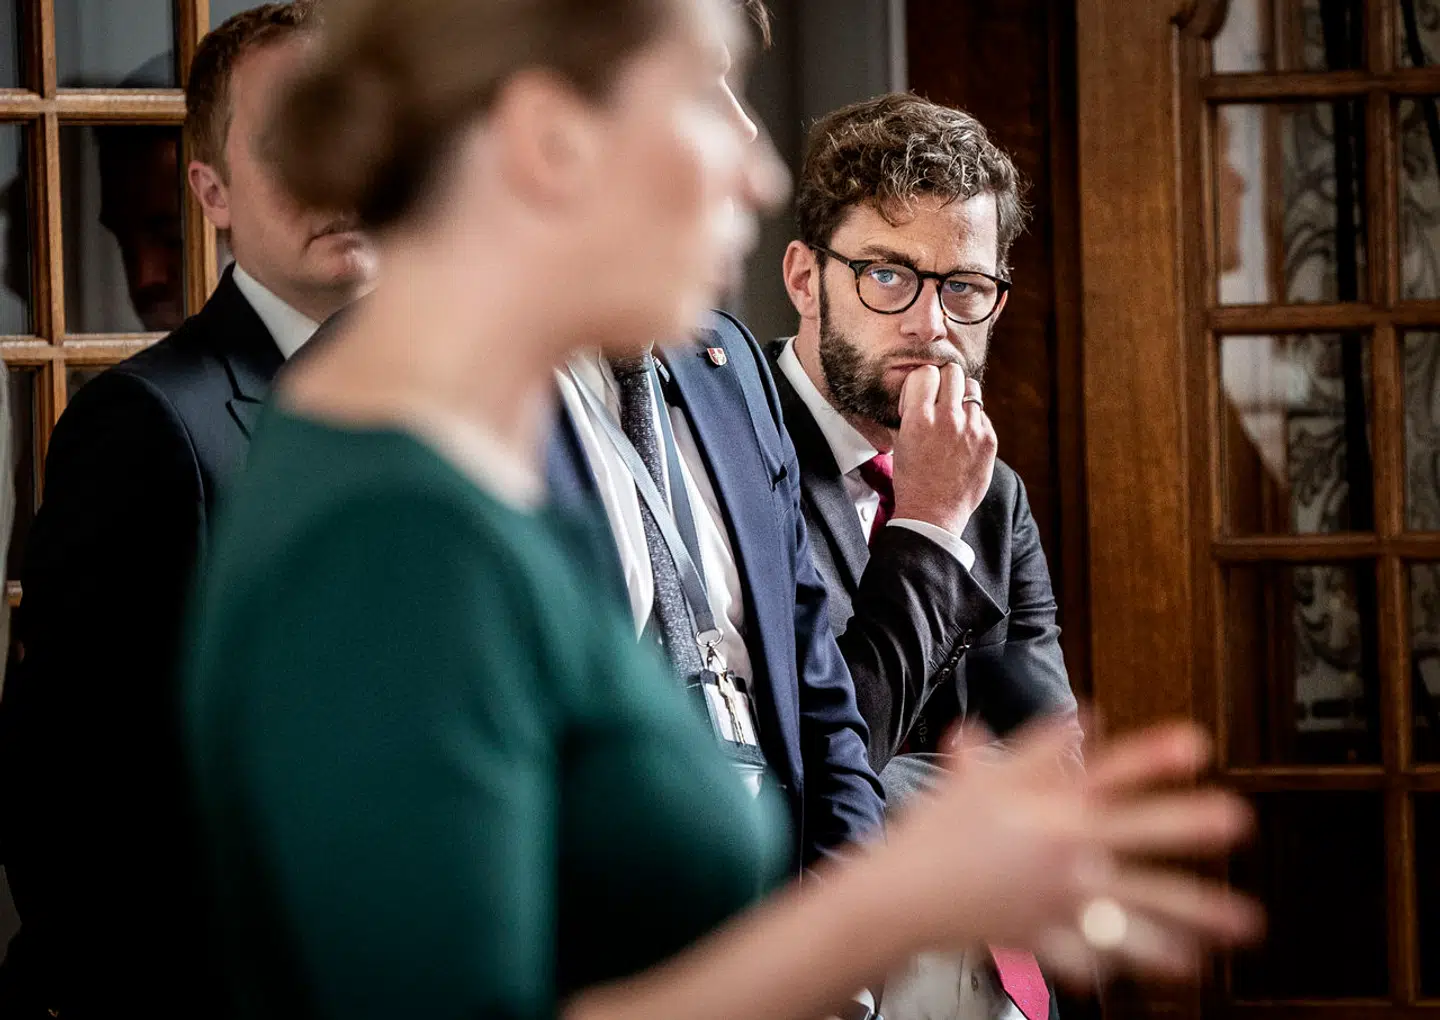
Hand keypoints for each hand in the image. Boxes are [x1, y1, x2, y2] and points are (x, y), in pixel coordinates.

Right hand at [869, 719, 1261, 983]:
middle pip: (1135, 835)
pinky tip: (1182, 967)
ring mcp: (1060, 899)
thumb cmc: (936, 833)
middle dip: (1188, 826)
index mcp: (1044, 808)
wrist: (901, 895)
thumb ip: (1035, 751)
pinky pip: (1105, 954)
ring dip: (1195, 916)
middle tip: (1237, 819)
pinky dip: (1141, 962)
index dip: (1150, 757)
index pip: (1105, 773)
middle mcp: (1061, 851)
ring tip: (1243, 923)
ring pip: (1139, 906)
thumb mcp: (979, 781)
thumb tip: (1079, 718)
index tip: (1196, 744)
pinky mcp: (1052, 937)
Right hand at [891, 364, 996, 538]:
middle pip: (952, 372)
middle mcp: (946, 418)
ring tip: (954, 413)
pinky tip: (963, 437)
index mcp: (918, 418)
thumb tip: (918, 393)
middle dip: (944, 381)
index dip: (922, 381)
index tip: (921, 394)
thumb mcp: (899, 442)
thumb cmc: (912, 480)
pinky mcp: (989, 440)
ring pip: (972, 388)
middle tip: (940, 397)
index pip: (925, 372)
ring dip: (961, 396)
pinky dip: (973, 420)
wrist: (933, 513)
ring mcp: (971, 428)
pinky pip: (982, 415)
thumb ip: (910, 413)